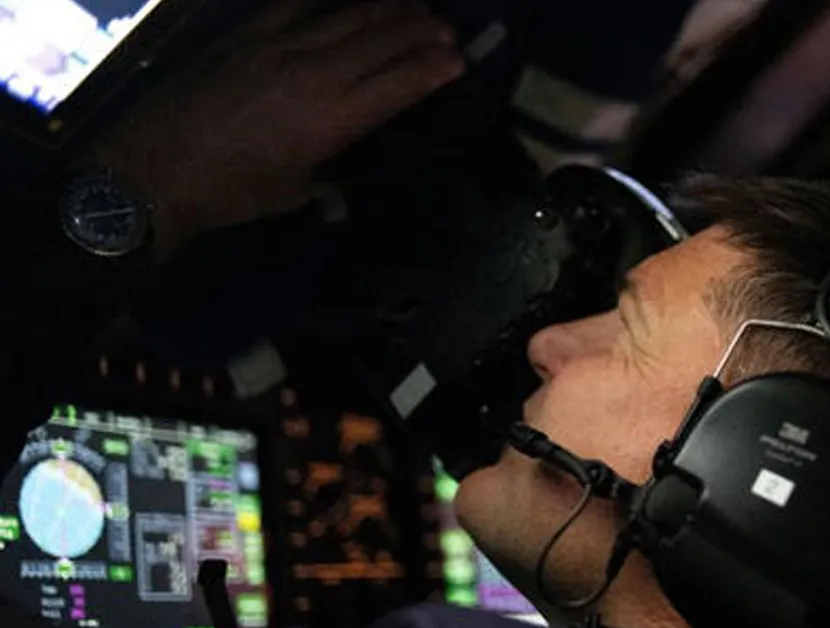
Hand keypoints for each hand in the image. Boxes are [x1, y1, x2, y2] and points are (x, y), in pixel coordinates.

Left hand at [93, 0, 464, 256]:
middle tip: (446, 28)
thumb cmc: (231, 193)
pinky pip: (295, 4)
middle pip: (381, 40)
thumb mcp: (294, 191)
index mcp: (335, 119)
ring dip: (385, 9)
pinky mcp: (246, 34)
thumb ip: (326, 174)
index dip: (434, 68)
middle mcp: (316, 74)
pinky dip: (327, 1)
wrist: (157, 166)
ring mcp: (279, 46)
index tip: (458, 60)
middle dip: (421, 31)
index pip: (400, 83)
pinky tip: (343, 0)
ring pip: (346, 16)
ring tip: (411, 6)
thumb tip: (342, 179)